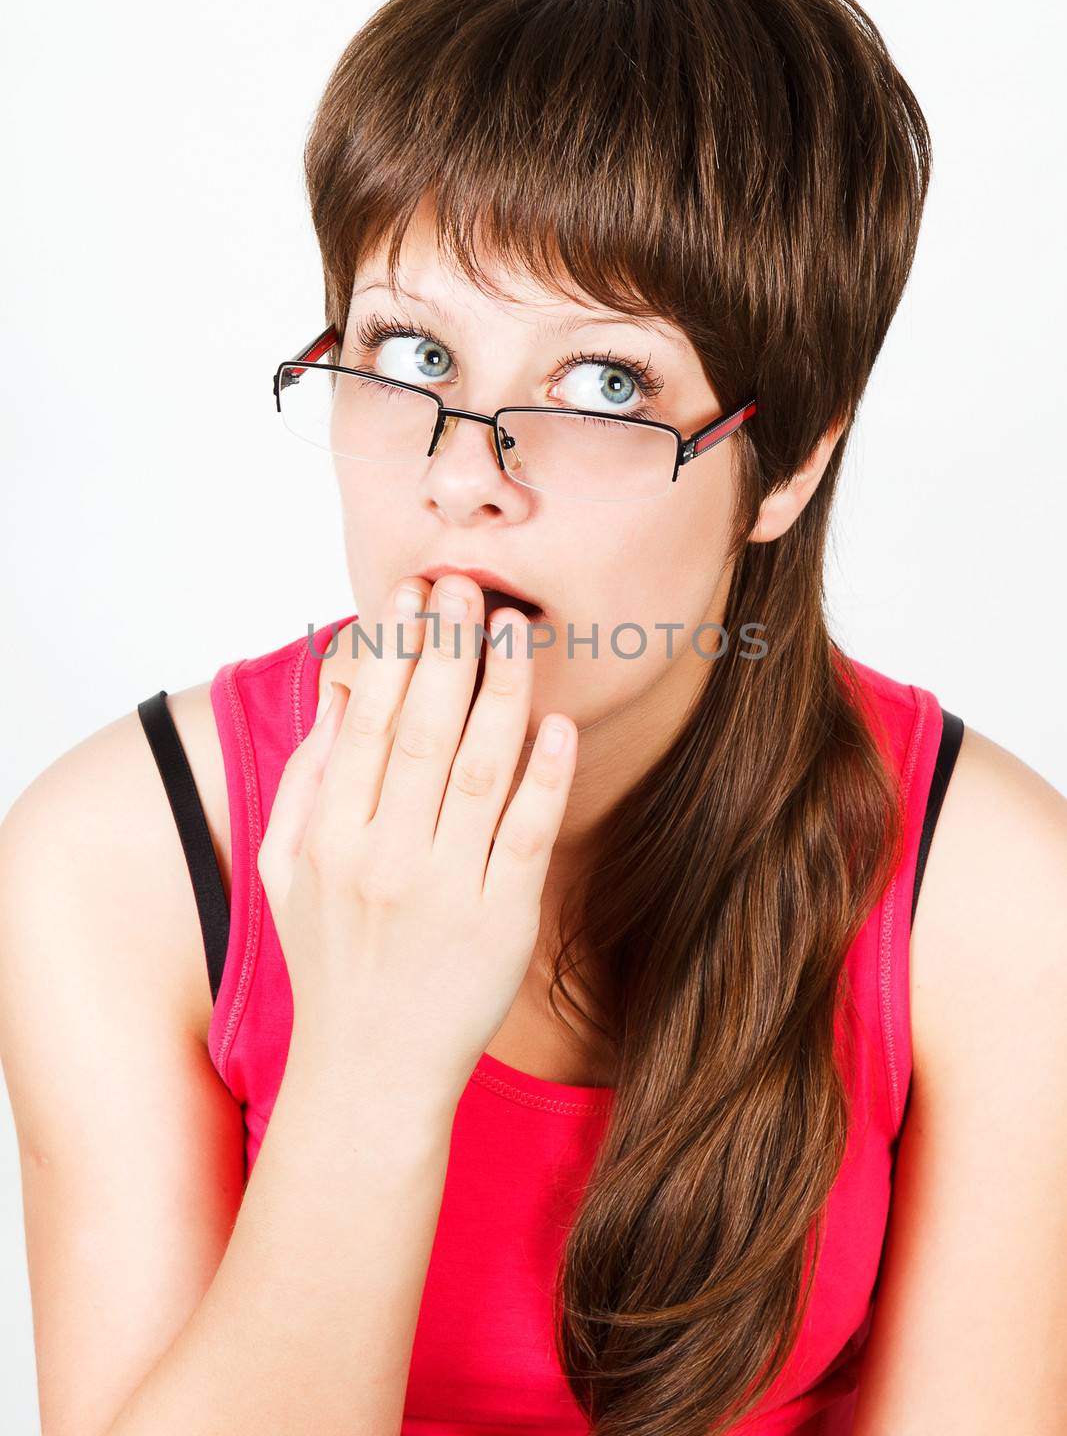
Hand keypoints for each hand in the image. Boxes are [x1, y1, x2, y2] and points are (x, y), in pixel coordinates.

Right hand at [256, 575, 577, 1117]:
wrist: (371, 1072)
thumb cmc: (331, 962)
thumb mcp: (284, 873)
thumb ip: (305, 780)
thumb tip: (336, 693)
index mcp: (329, 838)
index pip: (365, 724)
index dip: (392, 652)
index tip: (411, 594)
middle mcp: (384, 858)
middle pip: (423, 731)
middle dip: (447, 650)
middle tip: (469, 588)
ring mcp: (447, 890)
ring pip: (480, 769)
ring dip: (502, 692)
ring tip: (518, 631)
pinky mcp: (503, 921)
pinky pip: (528, 834)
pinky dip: (544, 776)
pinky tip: (555, 724)